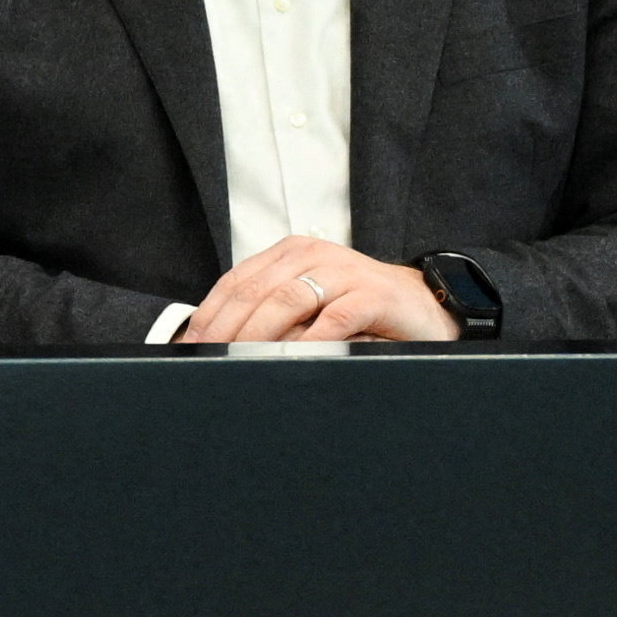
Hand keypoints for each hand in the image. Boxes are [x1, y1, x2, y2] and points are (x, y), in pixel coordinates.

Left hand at [177, 236, 454, 342]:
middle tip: (210, 360)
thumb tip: (216, 343)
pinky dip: (309, 341)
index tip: (191, 346)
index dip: (210, 315)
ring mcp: (346, 272)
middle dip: (226, 330)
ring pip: (287, 300)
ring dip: (259, 336)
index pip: (237, 282)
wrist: (425, 306)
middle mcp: (315, 255)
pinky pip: (334, 319)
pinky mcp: (375, 295)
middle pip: (256, 292)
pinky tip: (293, 361)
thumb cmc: (359, 310)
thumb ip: (270, 313)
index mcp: (291, 253)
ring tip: (241, 362)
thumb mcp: (308, 305)